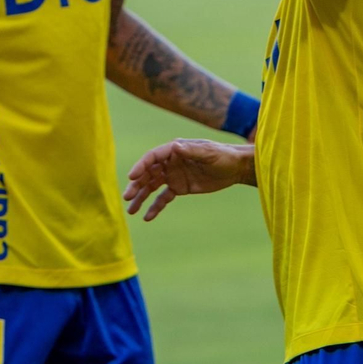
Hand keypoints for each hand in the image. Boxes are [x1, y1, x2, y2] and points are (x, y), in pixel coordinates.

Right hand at [123, 138, 254, 220]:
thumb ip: (191, 151)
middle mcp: (169, 163)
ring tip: (131, 210)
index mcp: (173, 151)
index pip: (152, 158)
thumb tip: (174, 146)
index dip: (140, 166)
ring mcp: (173, 176)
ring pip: (151, 187)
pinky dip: (155, 207)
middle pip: (147, 174)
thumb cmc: (223, 156)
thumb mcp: (208, 153)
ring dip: (141, 197)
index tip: (131, 177)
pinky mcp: (179, 188)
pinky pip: (163, 198)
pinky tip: (147, 217)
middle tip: (127, 197)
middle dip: (136, 185)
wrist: (235, 168)